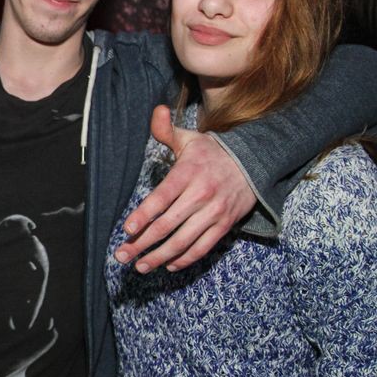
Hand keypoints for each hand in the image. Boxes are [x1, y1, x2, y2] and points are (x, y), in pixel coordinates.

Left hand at [114, 105, 255, 271]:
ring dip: (159, 257)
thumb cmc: (211, 153)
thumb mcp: (189, 139)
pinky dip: (185, 259)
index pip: (162, 198)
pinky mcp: (225, 225)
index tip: (127, 229)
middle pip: (167, 224)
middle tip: (122, 255)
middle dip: (142, 243)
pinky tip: (168, 265)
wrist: (253, 164)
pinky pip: (203, 248)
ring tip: (141, 266)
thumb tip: (157, 111)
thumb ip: (166, 130)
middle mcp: (201, 195)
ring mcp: (214, 213)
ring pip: (183, 241)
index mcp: (188, 173)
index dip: (143, 215)